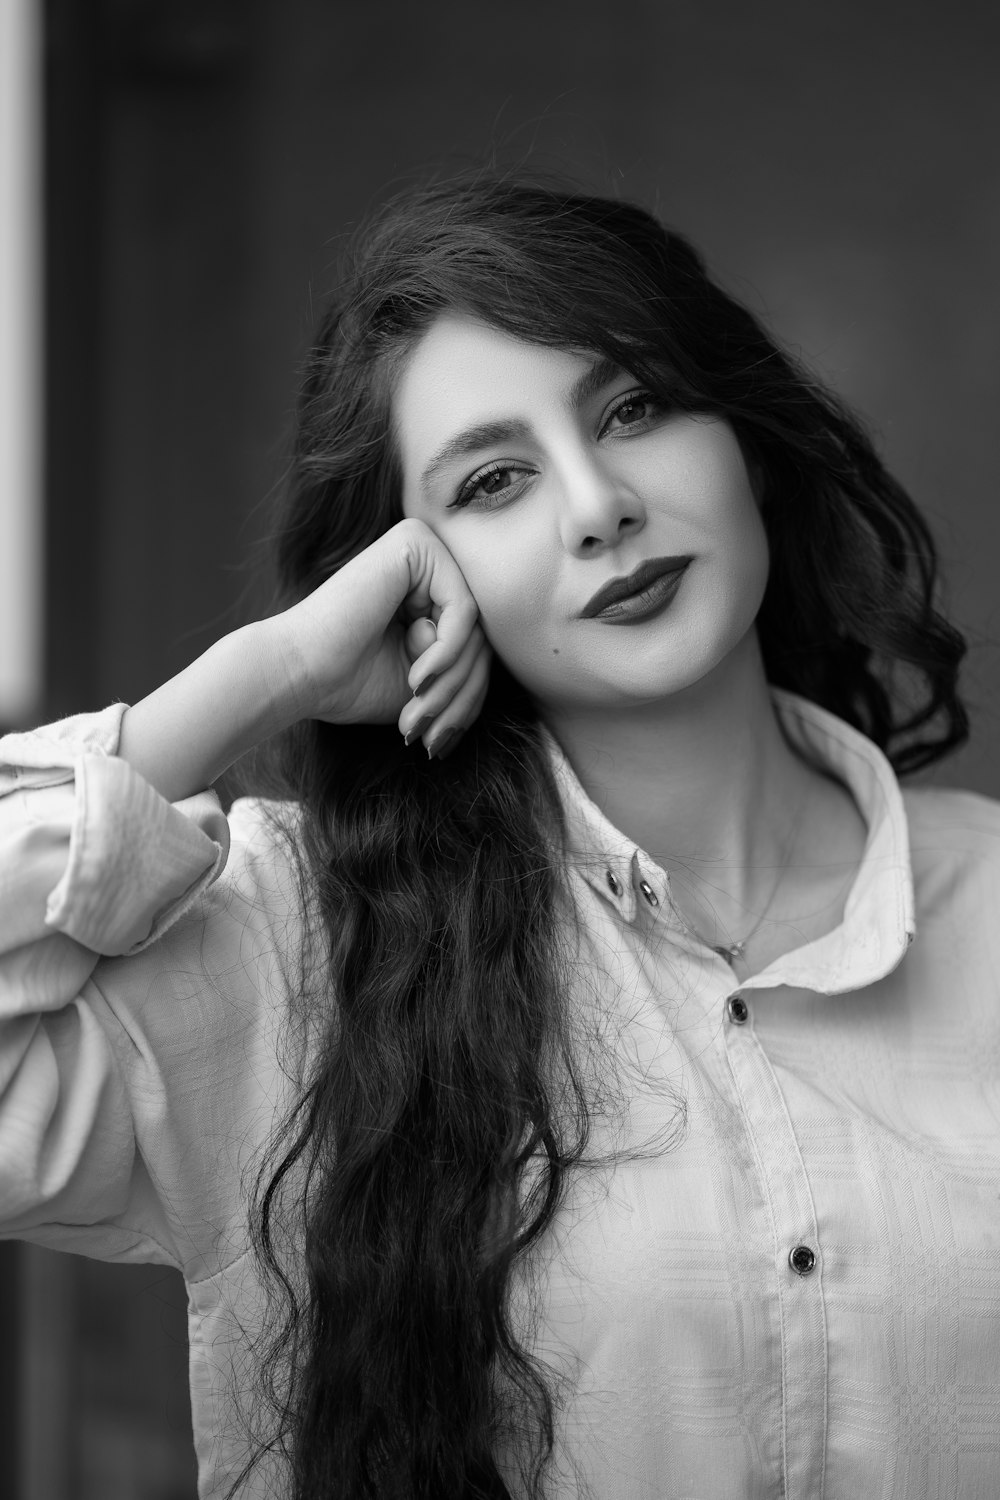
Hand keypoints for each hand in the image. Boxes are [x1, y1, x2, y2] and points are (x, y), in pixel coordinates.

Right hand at [273, 518, 491, 754]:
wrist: (300, 674)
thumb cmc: (352, 682)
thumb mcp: (427, 685)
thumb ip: (464, 670)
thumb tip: (509, 673)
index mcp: (427, 592)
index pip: (476, 646)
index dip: (466, 699)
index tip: (440, 741)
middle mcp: (428, 564)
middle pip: (481, 637)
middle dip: (462, 696)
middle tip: (433, 734)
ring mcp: (423, 549)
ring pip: (477, 627)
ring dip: (453, 682)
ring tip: (419, 710)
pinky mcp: (414, 545)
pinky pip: (464, 608)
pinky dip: (448, 652)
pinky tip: (417, 675)